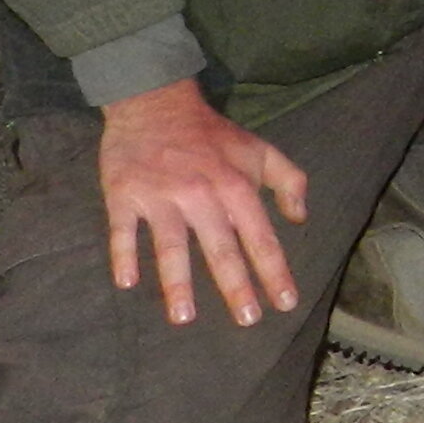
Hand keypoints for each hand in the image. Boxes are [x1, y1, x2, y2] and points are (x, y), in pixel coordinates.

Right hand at [96, 80, 313, 328]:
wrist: (154, 101)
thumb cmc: (211, 135)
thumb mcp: (259, 149)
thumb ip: (288, 181)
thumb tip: (301, 218)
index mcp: (236, 186)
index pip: (260, 237)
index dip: (274, 271)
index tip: (286, 303)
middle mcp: (201, 194)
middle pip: (220, 248)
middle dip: (235, 286)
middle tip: (247, 321)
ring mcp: (160, 195)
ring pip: (170, 246)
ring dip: (177, 282)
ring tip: (183, 317)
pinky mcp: (124, 193)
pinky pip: (122, 230)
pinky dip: (123, 255)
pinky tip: (126, 282)